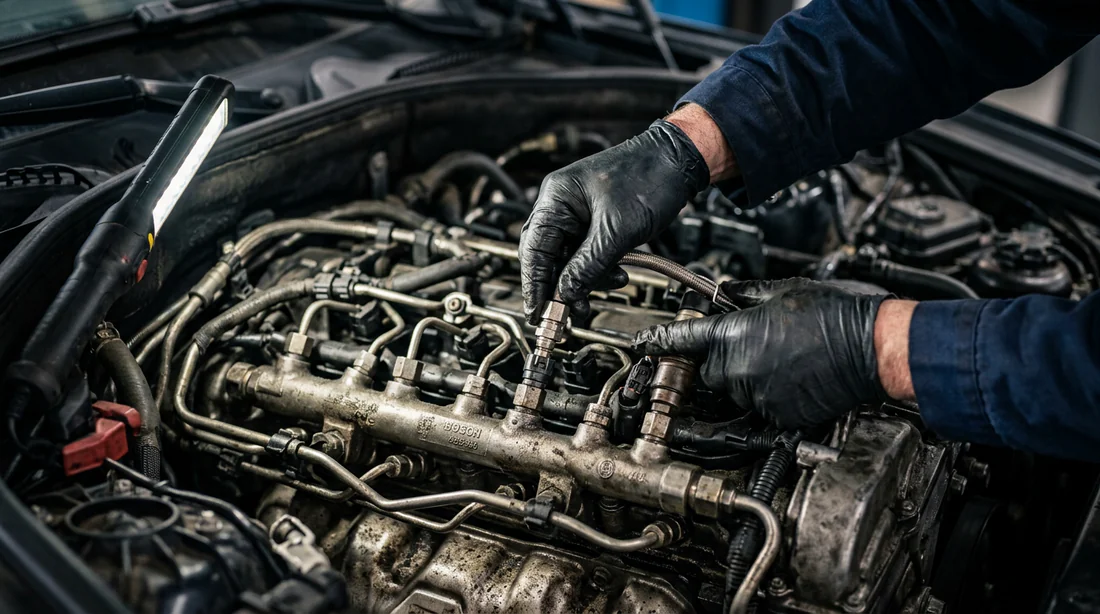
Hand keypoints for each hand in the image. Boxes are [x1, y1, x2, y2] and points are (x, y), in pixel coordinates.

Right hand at [519, 119, 710, 323]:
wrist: (679, 161)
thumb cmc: (649, 177)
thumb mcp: (617, 230)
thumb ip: (588, 265)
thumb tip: (567, 293)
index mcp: (556, 198)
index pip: (533, 249)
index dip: (534, 284)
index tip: (538, 311)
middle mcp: (561, 205)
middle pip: (548, 256)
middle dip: (560, 285)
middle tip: (568, 312)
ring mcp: (578, 213)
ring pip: (570, 258)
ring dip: (585, 278)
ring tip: (608, 285)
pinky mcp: (595, 221)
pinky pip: (588, 253)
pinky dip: (599, 268)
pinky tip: (617, 274)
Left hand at [633, 279, 909, 427]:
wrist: (872, 348)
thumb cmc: (835, 315)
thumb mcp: (783, 289)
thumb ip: (746, 292)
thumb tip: (727, 291)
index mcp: (734, 333)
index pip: (680, 340)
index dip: (656, 342)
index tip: (640, 346)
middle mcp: (739, 368)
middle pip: (707, 370)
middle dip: (718, 359)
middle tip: (751, 344)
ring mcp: (758, 395)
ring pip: (733, 390)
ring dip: (745, 377)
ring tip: (781, 359)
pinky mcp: (778, 416)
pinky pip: (759, 407)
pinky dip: (768, 395)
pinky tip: (792, 377)